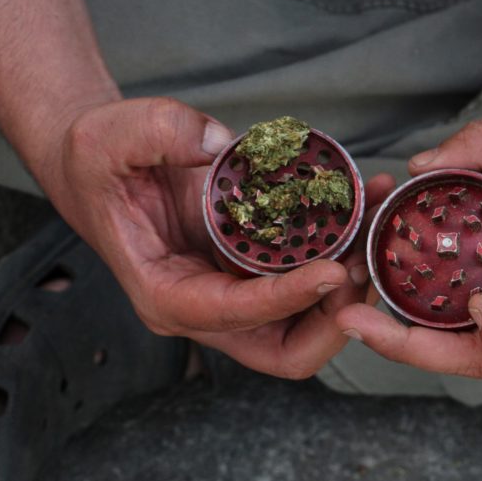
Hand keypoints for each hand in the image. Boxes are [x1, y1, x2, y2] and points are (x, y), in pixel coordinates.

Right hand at [49, 97, 393, 378]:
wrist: (104, 169)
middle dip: (335, 316)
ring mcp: (234, 295)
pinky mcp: (255, 273)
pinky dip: (343, 257)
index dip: (288, 297)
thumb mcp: (114, 136)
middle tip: (368, 260)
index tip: (334, 268)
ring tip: (380, 226)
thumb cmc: (101, 163)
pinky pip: (309, 284)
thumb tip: (221, 142)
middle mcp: (205, 307)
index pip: (236, 315)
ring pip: (309, 324)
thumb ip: (162, 132)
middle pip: (286, 349)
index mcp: (166, 292)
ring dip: (351, 287)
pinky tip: (365, 211)